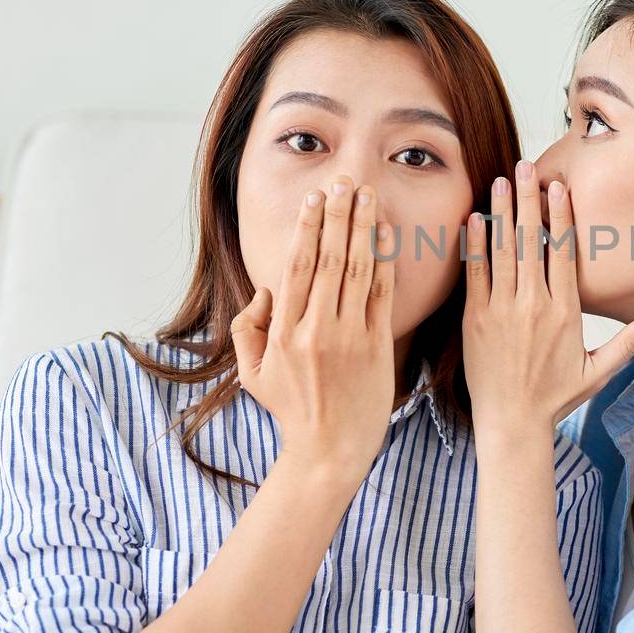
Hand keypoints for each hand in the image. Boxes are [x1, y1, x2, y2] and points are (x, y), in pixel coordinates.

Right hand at [230, 177, 397, 469]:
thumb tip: (264, 291)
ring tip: (367, 195)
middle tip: (344, 181)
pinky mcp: (377, 346)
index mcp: (283, 332)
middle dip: (337, 215)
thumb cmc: (292, 410)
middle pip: (328, 259)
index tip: (316, 198)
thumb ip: (247, 330)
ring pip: (357, 269)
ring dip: (363, 227)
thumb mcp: (252, 374)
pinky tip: (387, 233)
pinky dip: (385, 260)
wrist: (330, 451)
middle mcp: (315, 330)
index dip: (308, 228)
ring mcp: (348, 337)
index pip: (297, 267)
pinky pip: (382, 294)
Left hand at [462, 159, 633, 446]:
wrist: (513, 423)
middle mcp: (534, 305)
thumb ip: (627, 343)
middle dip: (529, 200)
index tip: (559, 187)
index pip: (563, 253)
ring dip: (502, 213)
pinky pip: (476, 274)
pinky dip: (475, 245)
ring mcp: (502, 310)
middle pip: (533, 241)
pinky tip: (475, 218)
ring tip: (501, 181)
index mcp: (565, 312)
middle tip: (525, 167)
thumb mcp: (597, 372)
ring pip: (503, 251)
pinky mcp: (476, 319)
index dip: (561, 216)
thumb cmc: (555, 398)